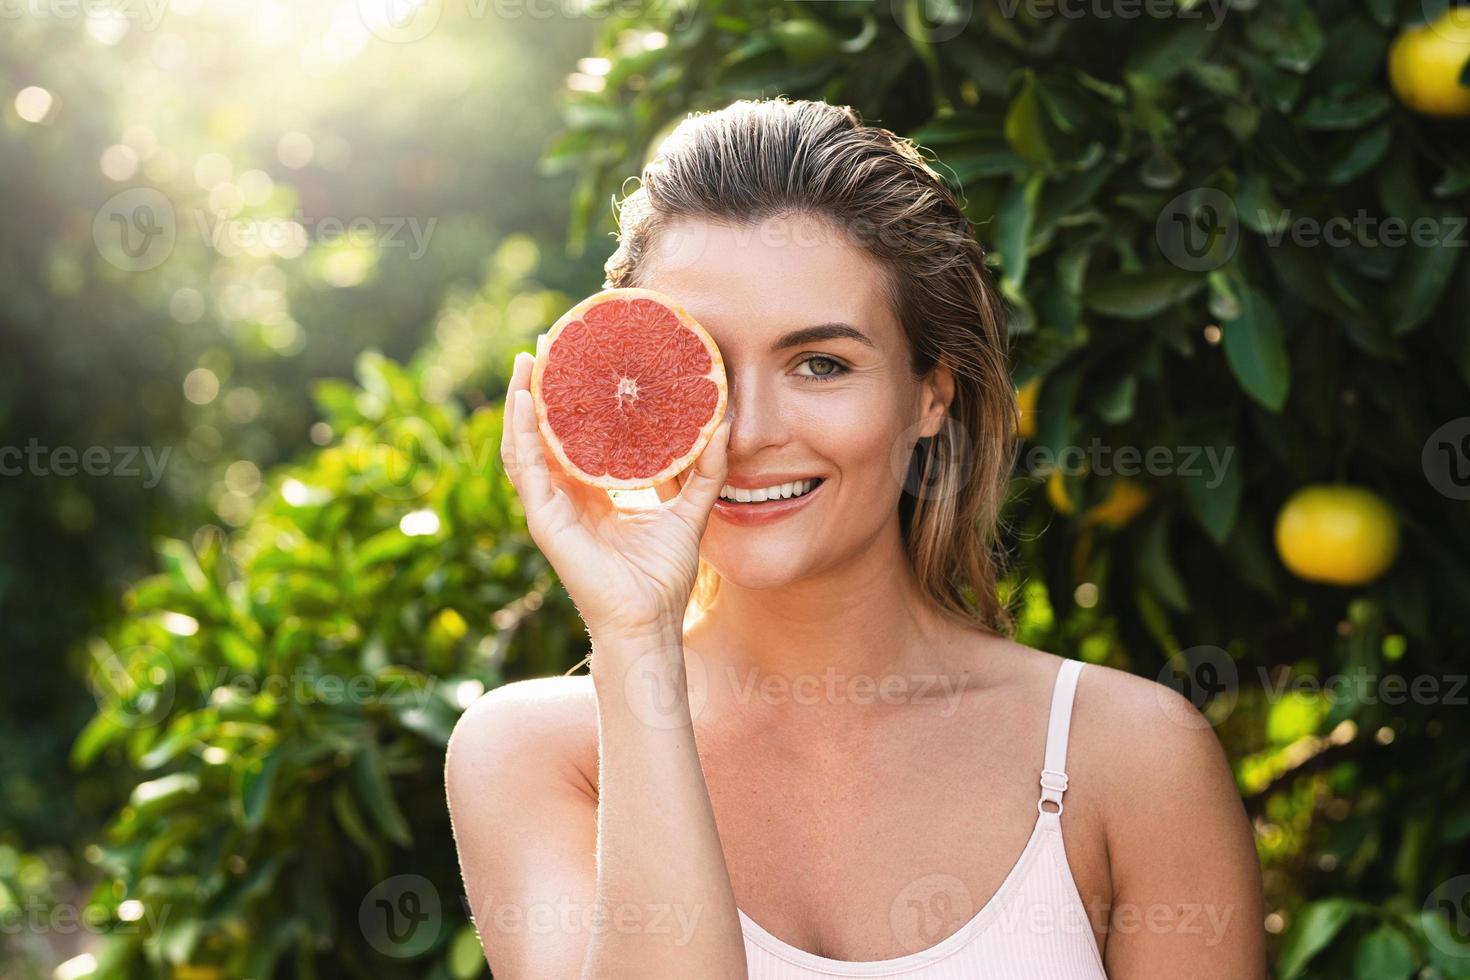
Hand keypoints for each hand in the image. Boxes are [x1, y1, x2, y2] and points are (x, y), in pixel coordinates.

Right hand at [499, 337, 731, 636]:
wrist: (648, 622)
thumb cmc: (662, 577)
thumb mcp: (689, 510)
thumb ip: (705, 471)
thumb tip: (724, 425)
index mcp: (592, 493)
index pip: (575, 437)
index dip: (574, 400)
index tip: (581, 359)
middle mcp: (566, 497)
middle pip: (544, 433)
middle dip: (542, 390)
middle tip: (548, 345)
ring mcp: (550, 508)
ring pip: (525, 444)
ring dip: (522, 401)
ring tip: (527, 361)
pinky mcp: (545, 521)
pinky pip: (526, 469)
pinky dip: (522, 433)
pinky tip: (524, 400)